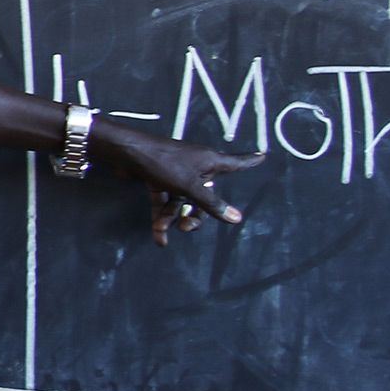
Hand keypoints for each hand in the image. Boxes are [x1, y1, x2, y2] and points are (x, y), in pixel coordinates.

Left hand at [95, 123, 265, 246]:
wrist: (126, 154)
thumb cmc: (163, 164)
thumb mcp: (190, 186)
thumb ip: (212, 204)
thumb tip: (237, 219)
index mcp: (209, 162)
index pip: (236, 163)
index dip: (249, 161)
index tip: (263, 156)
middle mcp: (195, 166)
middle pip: (204, 194)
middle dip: (196, 214)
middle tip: (187, 228)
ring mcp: (175, 173)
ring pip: (181, 201)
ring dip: (172, 218)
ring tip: (161, 234)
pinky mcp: (158, 179)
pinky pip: (164, 201)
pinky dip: (160, 216)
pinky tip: (157, 236)